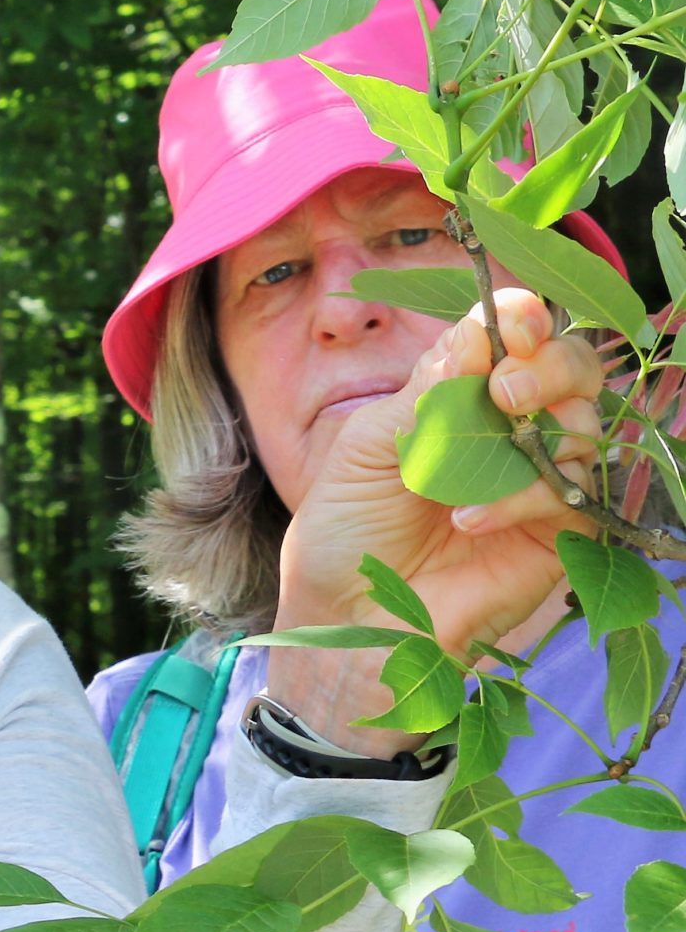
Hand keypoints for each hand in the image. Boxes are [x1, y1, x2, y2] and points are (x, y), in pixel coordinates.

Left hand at [271, 289, 600, 753]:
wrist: (348, 615)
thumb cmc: (347, 526)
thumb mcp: (369, 444)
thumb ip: (430, 388)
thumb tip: (487, 324)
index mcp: (460, 395)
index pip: (512, 339)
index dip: (522, 320)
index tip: (516, 316)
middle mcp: (509, 429)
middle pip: (572, 369)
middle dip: (550, 366)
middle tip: (505, 388)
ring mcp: (540, 480)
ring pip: (584, 426)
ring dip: (538, 430)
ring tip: (468, 466)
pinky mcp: (559, 534)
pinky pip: (572, 496)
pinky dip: (522, 499)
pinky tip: (467, 519)